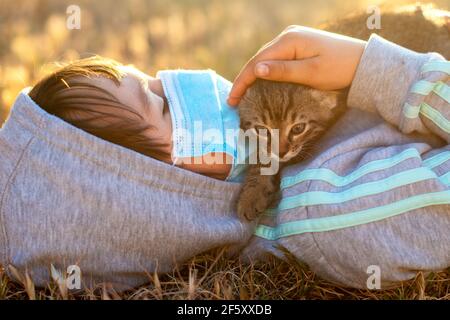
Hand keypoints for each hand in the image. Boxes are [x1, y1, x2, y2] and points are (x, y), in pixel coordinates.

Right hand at [227, 26, 366, 105]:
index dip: (242, 82)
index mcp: (289, 40)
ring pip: (266, 59)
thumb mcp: (311, 73)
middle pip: (259, 59)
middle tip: (234, 101)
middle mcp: (288, 35)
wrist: (363, 62)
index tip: (232, 101)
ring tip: (243, 94)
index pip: (257, 62)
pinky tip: (260, 82)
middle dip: (245, 79)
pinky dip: (266, 71)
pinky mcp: (298, 45)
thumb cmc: (339, 69)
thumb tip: (257, 70)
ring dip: (253, 75)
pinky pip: (276, 58)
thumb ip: (283, 71)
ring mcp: (293, 39)